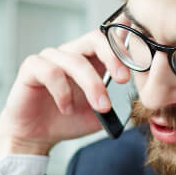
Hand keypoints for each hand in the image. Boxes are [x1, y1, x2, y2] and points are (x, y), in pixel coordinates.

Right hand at [0, 29, 131, 159]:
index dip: (127, 42)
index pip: (111, 39)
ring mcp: (51, 58)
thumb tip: (144, 94)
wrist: (37, 136)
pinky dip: (63, 92)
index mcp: (92, 60)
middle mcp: (72, 53)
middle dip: (114, 57)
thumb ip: (120, 100)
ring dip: (92, 85)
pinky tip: (66, 108)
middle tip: (123, 80)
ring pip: (76, 60)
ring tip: (99, 107)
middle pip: (96, 38)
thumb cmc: (69, 120)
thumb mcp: (102, 113)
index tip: (142, 58)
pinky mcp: (31, 67)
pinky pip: (51, 72)